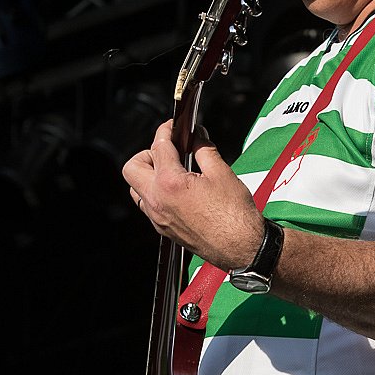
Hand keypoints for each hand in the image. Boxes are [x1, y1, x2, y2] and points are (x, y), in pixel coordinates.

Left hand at [122, 120, 264, 270]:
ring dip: (148, 175)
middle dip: (148, 153)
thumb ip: (204, 150)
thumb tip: (198, 137)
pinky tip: (177, 190)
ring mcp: (158, 218)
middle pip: (133, 167)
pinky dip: (155, 192)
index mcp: (170, 183)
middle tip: (168, 150)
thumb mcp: (222, 173)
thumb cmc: (235, 216)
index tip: (173, 126)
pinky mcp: (163, 229)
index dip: (166, 130)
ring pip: (136, 189)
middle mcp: (158, 201)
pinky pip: (148, 205)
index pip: (158, 146)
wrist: (242, 247)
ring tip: (172, 170)